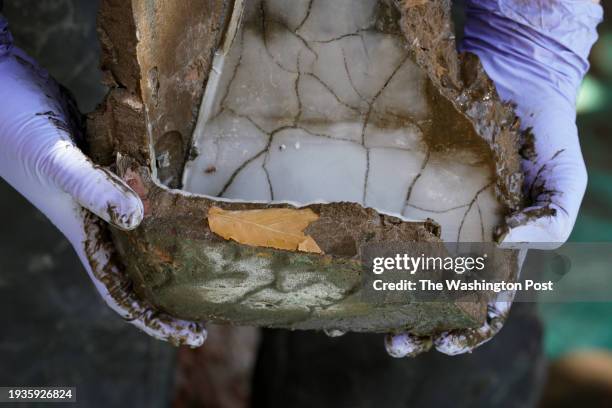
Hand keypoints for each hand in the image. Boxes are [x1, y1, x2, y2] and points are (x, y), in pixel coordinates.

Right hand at [0, 16, 205, 346]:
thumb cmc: (13, 120)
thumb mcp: (53, 156)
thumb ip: (89, 186)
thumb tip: (136, 219)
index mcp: (83, 230)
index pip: (122, 290)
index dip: (155, 319)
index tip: (192, 338)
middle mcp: (96, 219)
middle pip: (139, 271)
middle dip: (173, 296)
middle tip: (216, 306)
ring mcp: (104, 194)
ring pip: (144, 237)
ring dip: (173, 256)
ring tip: (213, 264)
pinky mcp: (110, 166)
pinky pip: (144, 199)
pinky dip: (166, 210)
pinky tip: (191, 205)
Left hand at [385, 0, 601, 356]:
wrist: (513, 80)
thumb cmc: (544, 136)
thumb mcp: (564, 179)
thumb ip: (551, 218)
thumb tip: (508, 241)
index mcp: (498, 253)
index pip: (482, 306)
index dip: (466, 331)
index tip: (446, 344)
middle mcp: (458, 242)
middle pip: (434, 299)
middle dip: (417, 328)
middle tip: (395, 346)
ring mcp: (428, 216)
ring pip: (400, 269)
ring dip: (382, 301)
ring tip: (358, 322)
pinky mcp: (402, 190)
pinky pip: (380, 223)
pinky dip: (362, 249)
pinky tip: (340, 269)